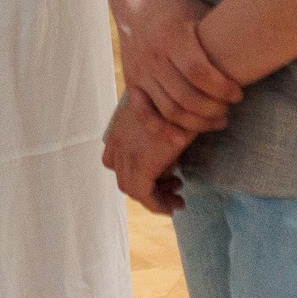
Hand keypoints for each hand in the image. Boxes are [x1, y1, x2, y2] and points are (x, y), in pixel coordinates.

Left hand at [102, 89, 193, 213]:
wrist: (184, 92)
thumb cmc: (180, 97)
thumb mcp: (162, 112)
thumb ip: (157, 132)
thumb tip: (169, 158)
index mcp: (119, 126)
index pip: (112, 160)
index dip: (132, 171)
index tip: (158, 173)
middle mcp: (118, 141)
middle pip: (123, 176)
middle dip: (147, 186)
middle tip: (173, 186)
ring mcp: (128, 154)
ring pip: (133, 189)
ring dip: (155, 197)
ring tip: (177, 198)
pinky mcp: (143, 166)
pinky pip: (146, 197)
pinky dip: (159, 205)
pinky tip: (176, 205)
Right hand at [114, 0, 241, 133]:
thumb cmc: (177, 6)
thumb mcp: (198, 13)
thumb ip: (217, 38)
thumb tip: (256, 52)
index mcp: (173, 37)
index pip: (199, 73)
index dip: (222, 89)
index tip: (238, 94)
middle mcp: (154, 56)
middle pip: (186, 97)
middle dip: (213, 110)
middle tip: (229, 111)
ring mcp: (140, 70)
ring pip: (169, 109)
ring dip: (196, 122)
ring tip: (216, 120)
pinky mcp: (131, 81)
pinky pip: (143, 113)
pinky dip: (161, 129)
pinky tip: (181, 139)